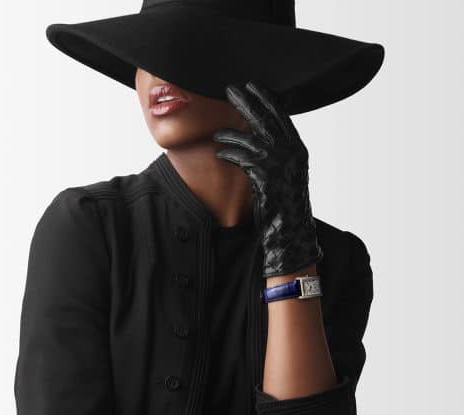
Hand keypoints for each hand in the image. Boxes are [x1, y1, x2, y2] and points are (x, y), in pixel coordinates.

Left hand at [212, 80, 322, 277]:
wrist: (290, 229)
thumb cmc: (286, 202)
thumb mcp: (287, 172)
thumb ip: (279, 152)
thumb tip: (261, 135)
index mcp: (298, 147)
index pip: (281, 115)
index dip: (266, 98)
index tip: (252, 86)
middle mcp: (291, 151)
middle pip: (265, 118)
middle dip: (246, 102)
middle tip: (230, 89)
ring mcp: (279, 162)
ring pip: (249, 139)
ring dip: (229, 135)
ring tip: (215, 134)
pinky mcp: (264, 175)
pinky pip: (241, 158)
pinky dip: (228, 154)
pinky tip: (220, 153)